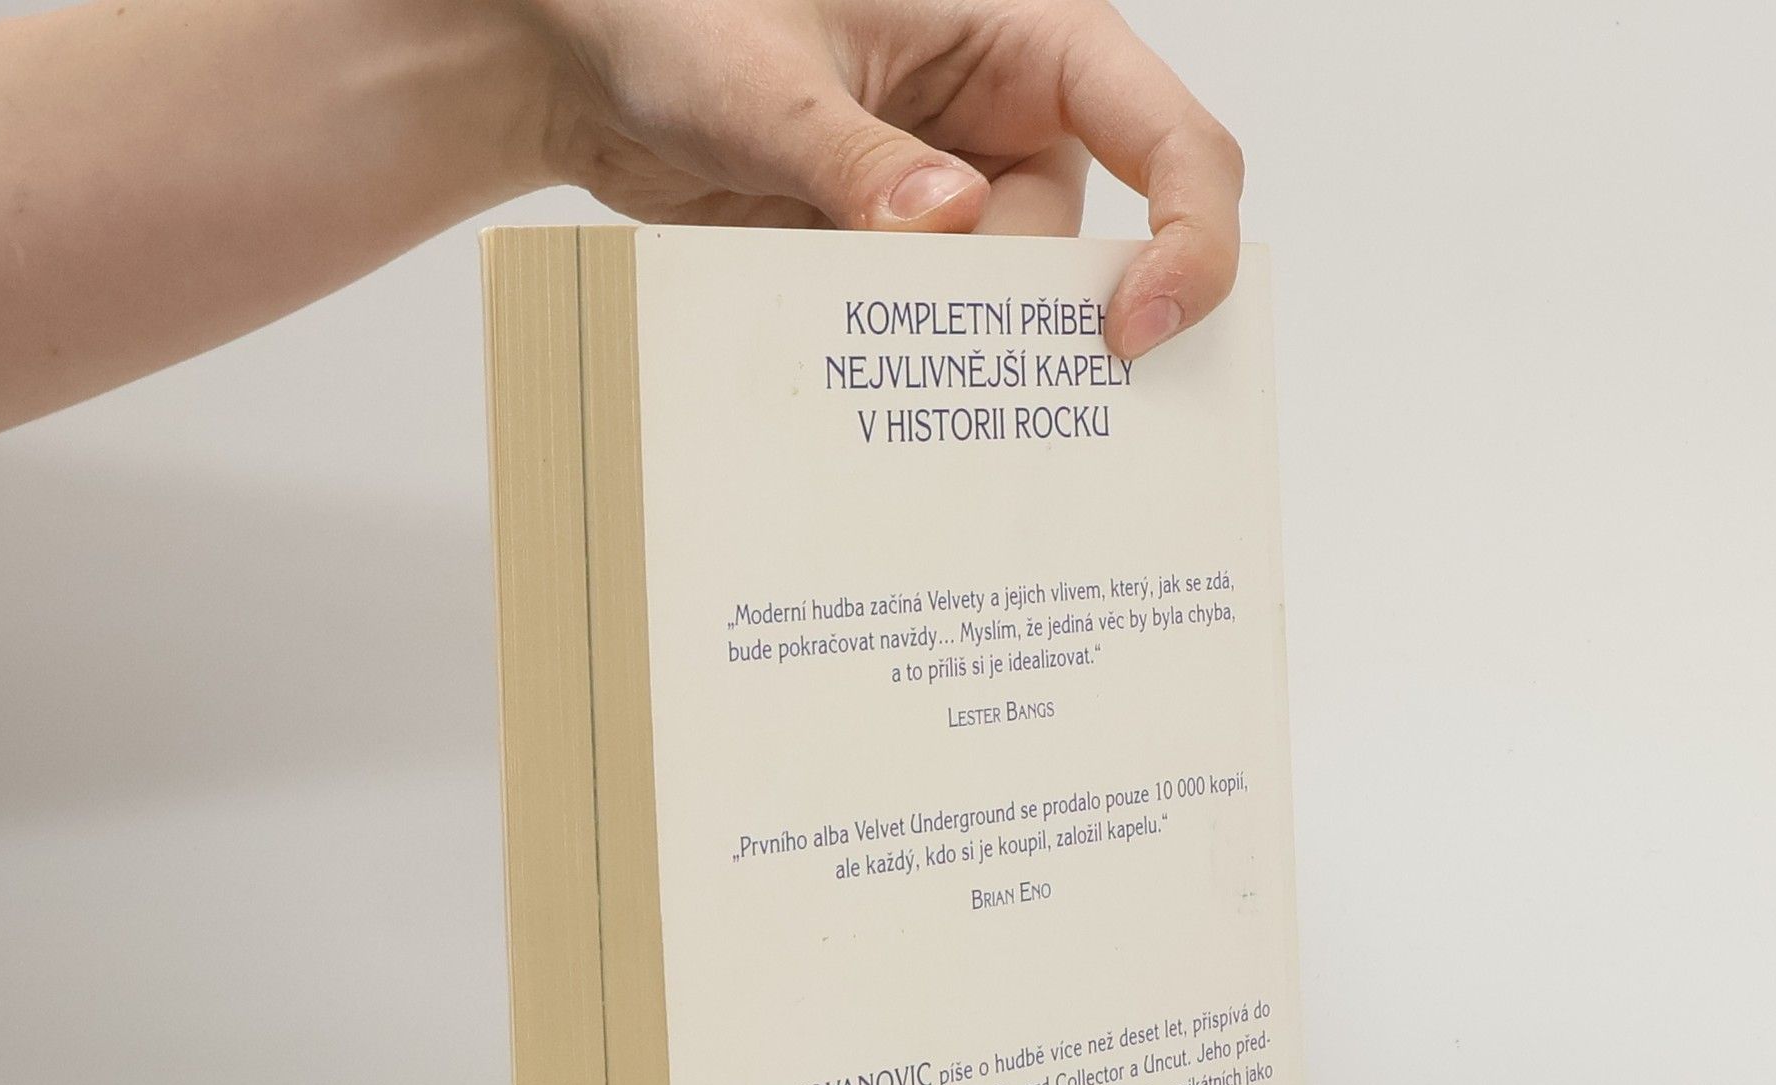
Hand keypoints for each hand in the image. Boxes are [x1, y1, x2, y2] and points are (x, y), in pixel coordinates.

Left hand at [529, 0, 1245, 359]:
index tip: (1130, 330)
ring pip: (996, 308)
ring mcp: (960, 193)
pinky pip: (929, 325)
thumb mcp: (762, 81)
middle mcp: (1011, 116)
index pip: (1170, 137)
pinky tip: (838, 357)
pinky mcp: (901, 254)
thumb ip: (852, 158)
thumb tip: (953, 225)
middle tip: (934, 359)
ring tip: (838, 329)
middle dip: (1016, 316)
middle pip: (1075, 254)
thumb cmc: (676, 11)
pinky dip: (893, 353)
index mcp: (1026, 32)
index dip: (1185, 238)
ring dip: (933, 341)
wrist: (589, 63)